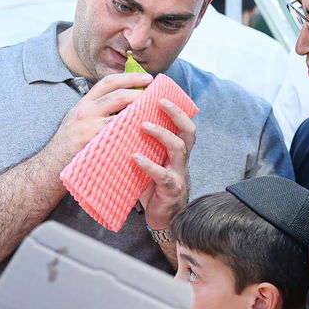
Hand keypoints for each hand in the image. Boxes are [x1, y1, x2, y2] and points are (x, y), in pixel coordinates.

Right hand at [45, 72, 151, 166]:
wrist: (53, 163)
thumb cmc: (70, 141)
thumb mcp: (79, 118)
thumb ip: (97, 108)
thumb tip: (124, 100)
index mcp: (84, 103)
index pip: (107, 82)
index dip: (129, 77)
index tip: (147, 77)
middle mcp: (86, 111)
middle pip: (117, 94)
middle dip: (139, 91)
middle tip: (156, 92)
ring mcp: (89, 127)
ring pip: (120, 114)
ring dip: (140, 111)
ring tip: (155, 111)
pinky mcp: (94, 143)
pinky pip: (118, 135)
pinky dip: (132, 132)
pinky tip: (146, 132)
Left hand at [136, 98, 195, 231]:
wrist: (162, 215)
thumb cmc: (153, 184)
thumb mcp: (150, 159)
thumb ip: (142, 143)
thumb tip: (119, 121)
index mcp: (176, 148)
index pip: (183, 123)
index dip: (176, 108)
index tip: (161, 93)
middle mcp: (181, 158)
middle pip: (188, 130)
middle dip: (176, 114)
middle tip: (160, 102)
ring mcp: (178, 172)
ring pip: (179, 148)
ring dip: (162, 134)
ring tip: (144, 126)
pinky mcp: (171, 188)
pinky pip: (163, 175)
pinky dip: (149, 165)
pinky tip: (135, 157)